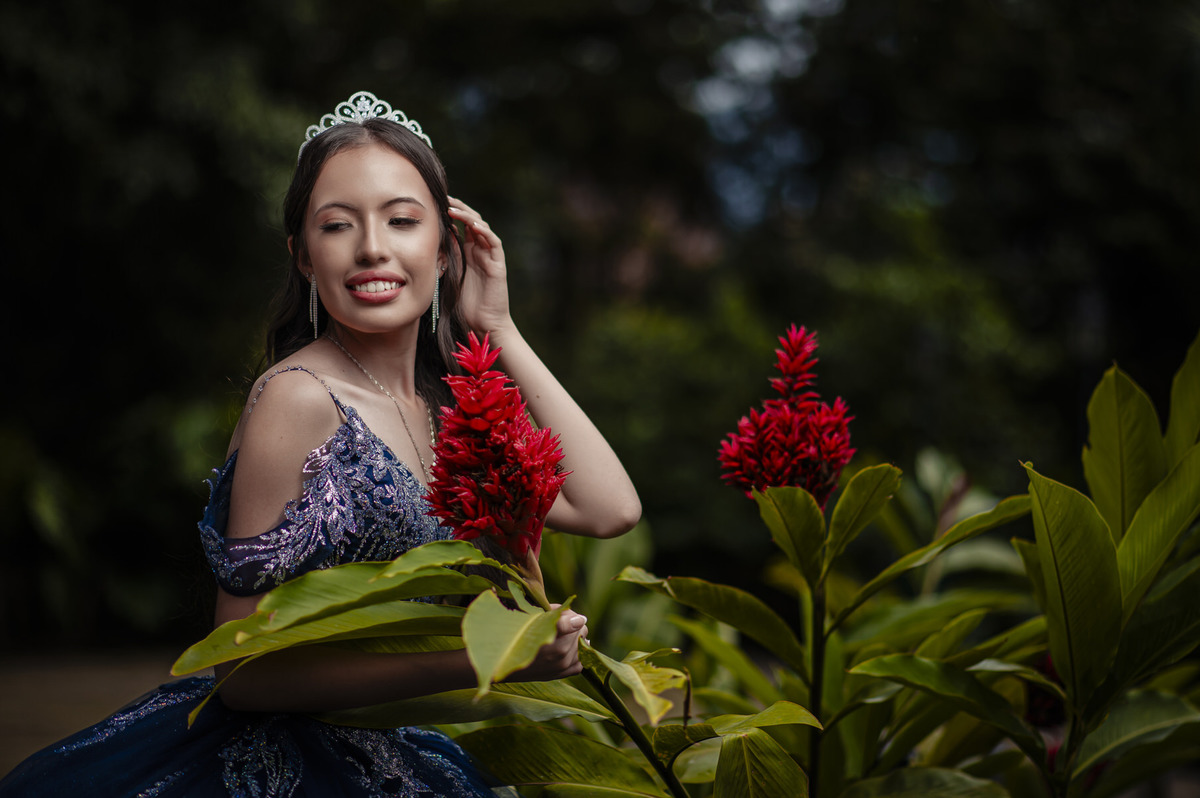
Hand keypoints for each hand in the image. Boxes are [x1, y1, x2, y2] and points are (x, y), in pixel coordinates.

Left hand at [448, 197, 512, 336]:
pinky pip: (494, 243)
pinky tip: (473, 225)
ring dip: (469, 217)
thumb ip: (449, 257)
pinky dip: (485, 232)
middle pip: (473, 222)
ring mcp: (491, 257)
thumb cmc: (468, 305)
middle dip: (459, 209)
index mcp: (470, 253)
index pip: (462, 227)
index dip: (452, 214)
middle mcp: (481, 251)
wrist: (485, 324)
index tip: (437, 203)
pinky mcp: (498, 265)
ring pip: (483, 228)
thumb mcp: (452, 275)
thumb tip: (438, 238)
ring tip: (454, 209)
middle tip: (444, 198)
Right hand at [504, 606, 587, 682]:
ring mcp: (561, 665)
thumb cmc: (515, 633)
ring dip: (576, 639)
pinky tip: (568, 649)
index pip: (575, 621)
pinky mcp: (560, 674)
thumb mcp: (531, 616)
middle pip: (582, 631)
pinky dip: (577, 655)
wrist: (501, 663)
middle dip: (573, 624)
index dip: (571, 615)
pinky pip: (580, 663)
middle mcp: (559, 651)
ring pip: (584, 646)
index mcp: (551, 633)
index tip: (567, 613)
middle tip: (557, 624)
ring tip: (561, 636)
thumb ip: (555, 612)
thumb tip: (578, 618)